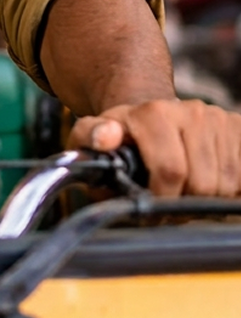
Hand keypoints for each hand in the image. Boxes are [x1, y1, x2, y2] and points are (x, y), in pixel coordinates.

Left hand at [69, 99, 240, 196]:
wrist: (155, 118)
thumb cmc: (123, 137)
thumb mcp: (93, 137)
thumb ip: (90, 138)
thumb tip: (105, 137)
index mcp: (153, 113)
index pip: (170, 170)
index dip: (163, 199)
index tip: (154, 207)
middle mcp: (190, 111)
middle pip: (202, 183)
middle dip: (186, 203)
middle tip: (170, 204)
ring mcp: (218, 118)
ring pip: (227, 183)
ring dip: (208, 199)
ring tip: (185, 192)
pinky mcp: (238, 127)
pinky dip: (230, 188)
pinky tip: (208, 184)